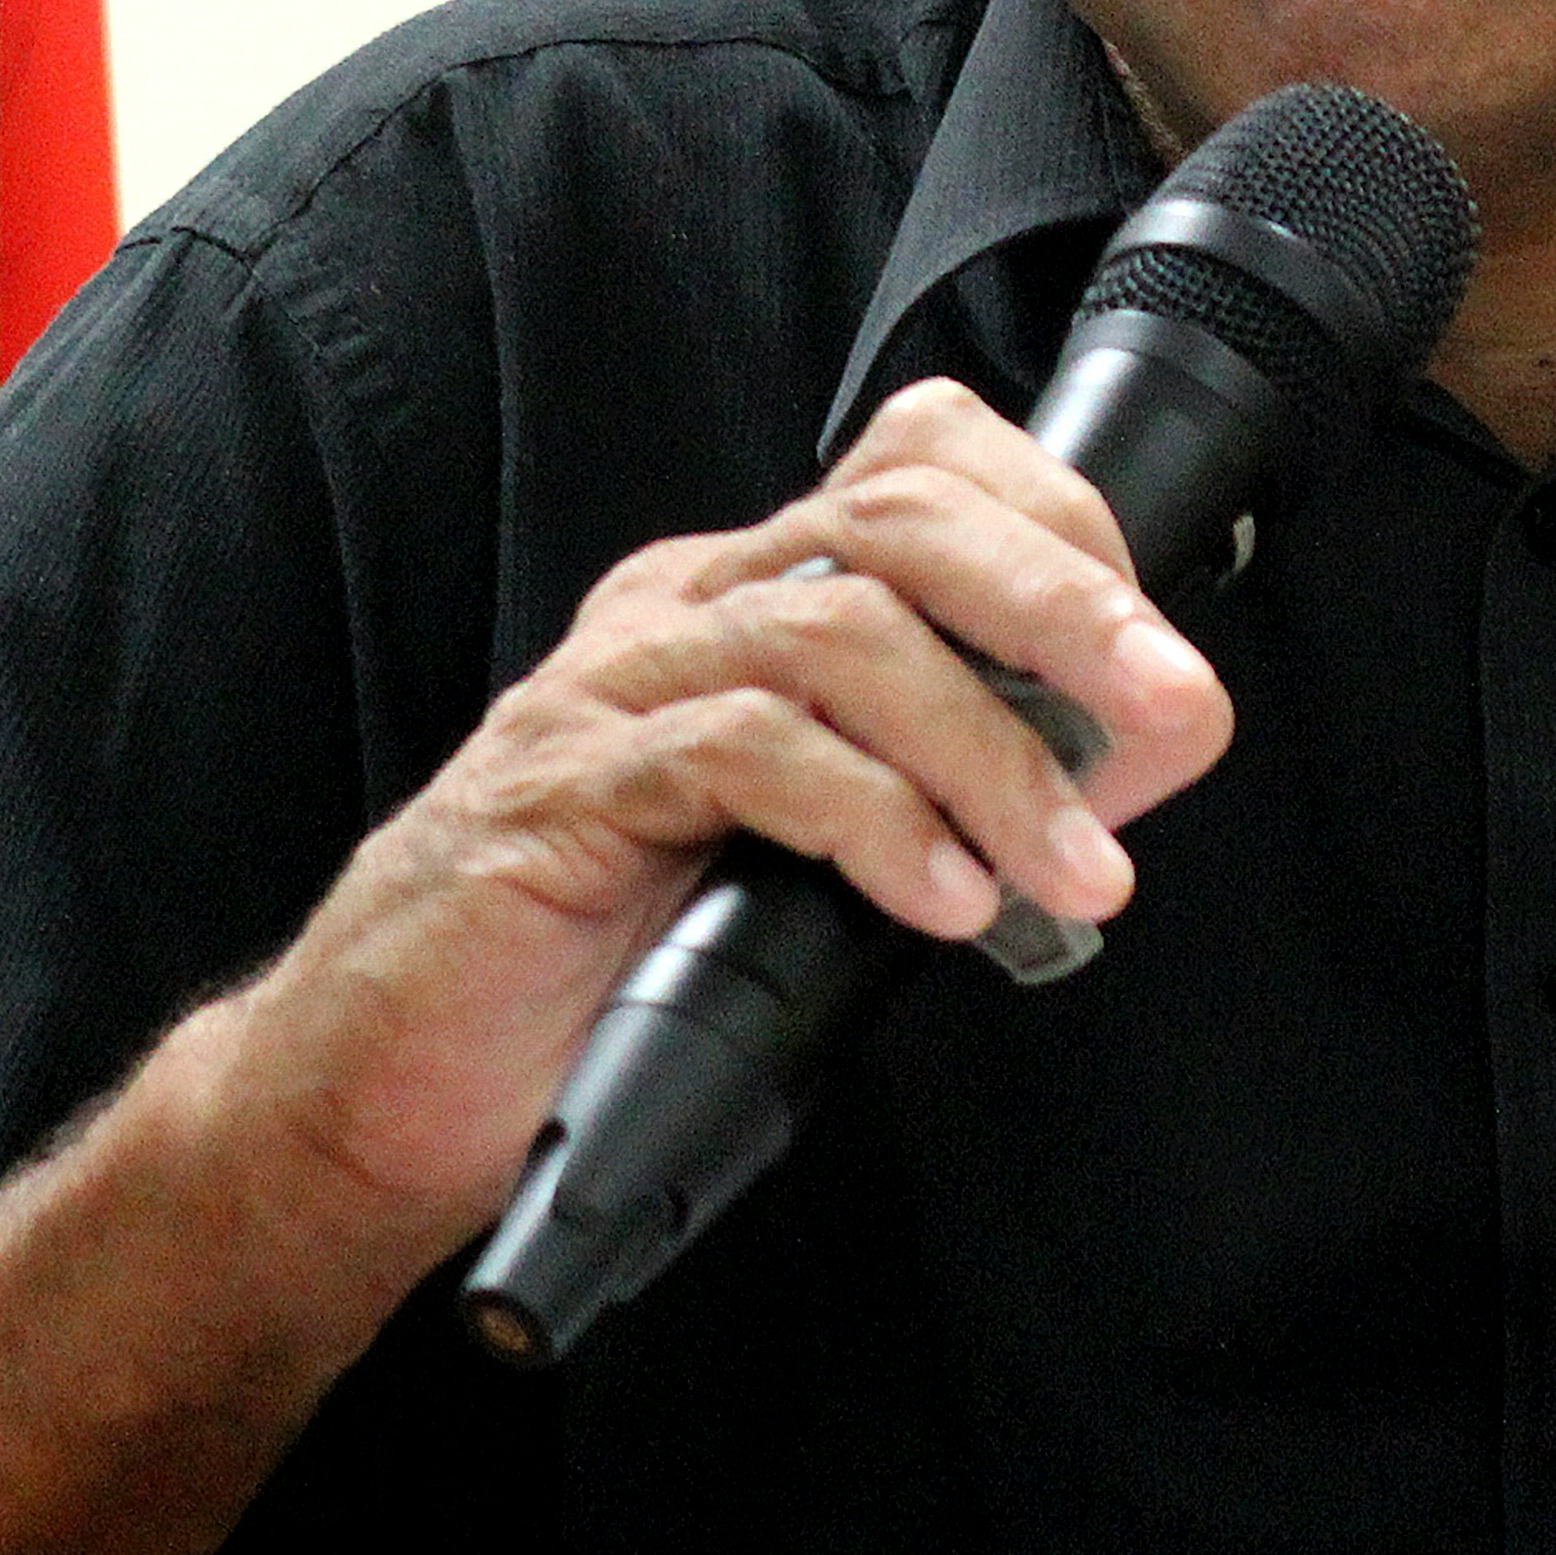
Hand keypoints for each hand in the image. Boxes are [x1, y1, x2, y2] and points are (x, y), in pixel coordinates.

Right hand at [189, 379, 1235, 1277]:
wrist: (380, 1086)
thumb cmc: (601, 968)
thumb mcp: (803, 856)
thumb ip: (938, 795)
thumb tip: (1125, 770)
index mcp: (745, 598)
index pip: (918, 468)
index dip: (1059, 527)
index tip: (1156, 654)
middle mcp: (683, 609)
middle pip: (898, 520)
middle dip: (1065, 606)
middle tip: (1175, 712)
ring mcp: (613, 688)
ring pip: (838, 636)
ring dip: (990, 752)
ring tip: (1071, 867)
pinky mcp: (563, 793)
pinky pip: (741, 754)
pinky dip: (869, 820)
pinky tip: (942, 899)